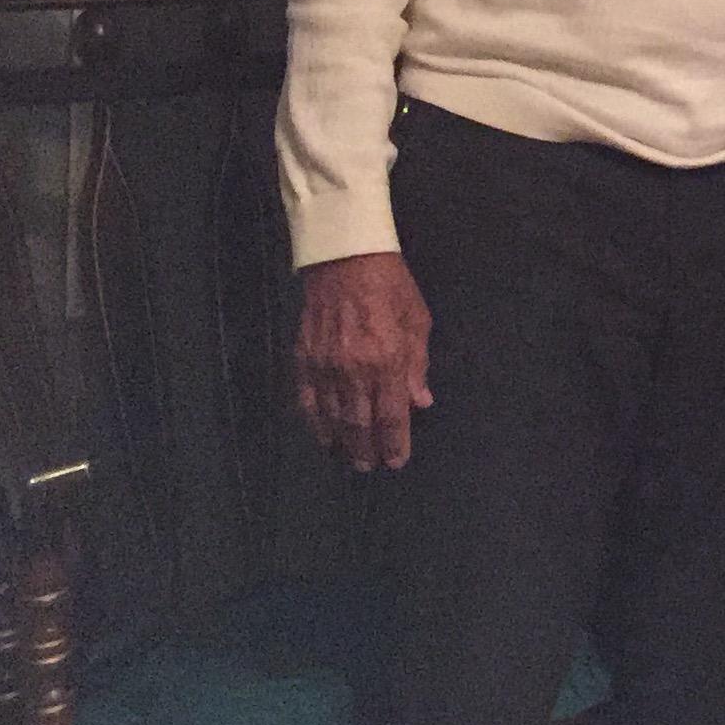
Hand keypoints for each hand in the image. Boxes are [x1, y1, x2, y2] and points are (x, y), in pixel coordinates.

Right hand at [293, 251, 431, 471]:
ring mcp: (325, 366)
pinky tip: (322, 436)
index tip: (397, 461)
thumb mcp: (418, 321)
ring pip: (333, 417)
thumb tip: (421, 403)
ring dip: (342, 443)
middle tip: (371, 466)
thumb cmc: (391, 286)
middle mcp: (355, 370)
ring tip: (350, 459)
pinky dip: (315, 423)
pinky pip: (307, 400)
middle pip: (360, 423)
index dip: (395, 442)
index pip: (392, 415)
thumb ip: (418, 366)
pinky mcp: (303, 359)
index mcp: (388, 360)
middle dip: (368, 449)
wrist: (345, 258)